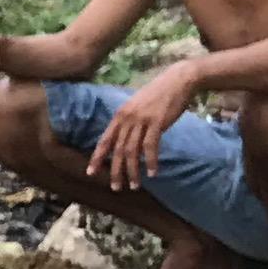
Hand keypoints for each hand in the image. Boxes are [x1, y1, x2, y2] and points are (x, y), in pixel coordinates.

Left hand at [90, 69, 192, 190]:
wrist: (177, 80)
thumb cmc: (158, 94)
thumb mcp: (136, 106)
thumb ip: (128, 121)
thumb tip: (123, 139)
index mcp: (119, 115)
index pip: (104, 140)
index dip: (97, 158)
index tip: (90, 173)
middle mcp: (127, 118)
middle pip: (117, 150)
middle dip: (115, 171)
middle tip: (116, 188)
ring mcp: (141, 120)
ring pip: (132, 151)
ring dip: (133, 171)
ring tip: (135, 185)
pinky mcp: (157, 122)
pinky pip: (150, 147)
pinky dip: (150, 161)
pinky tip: (153, 173)